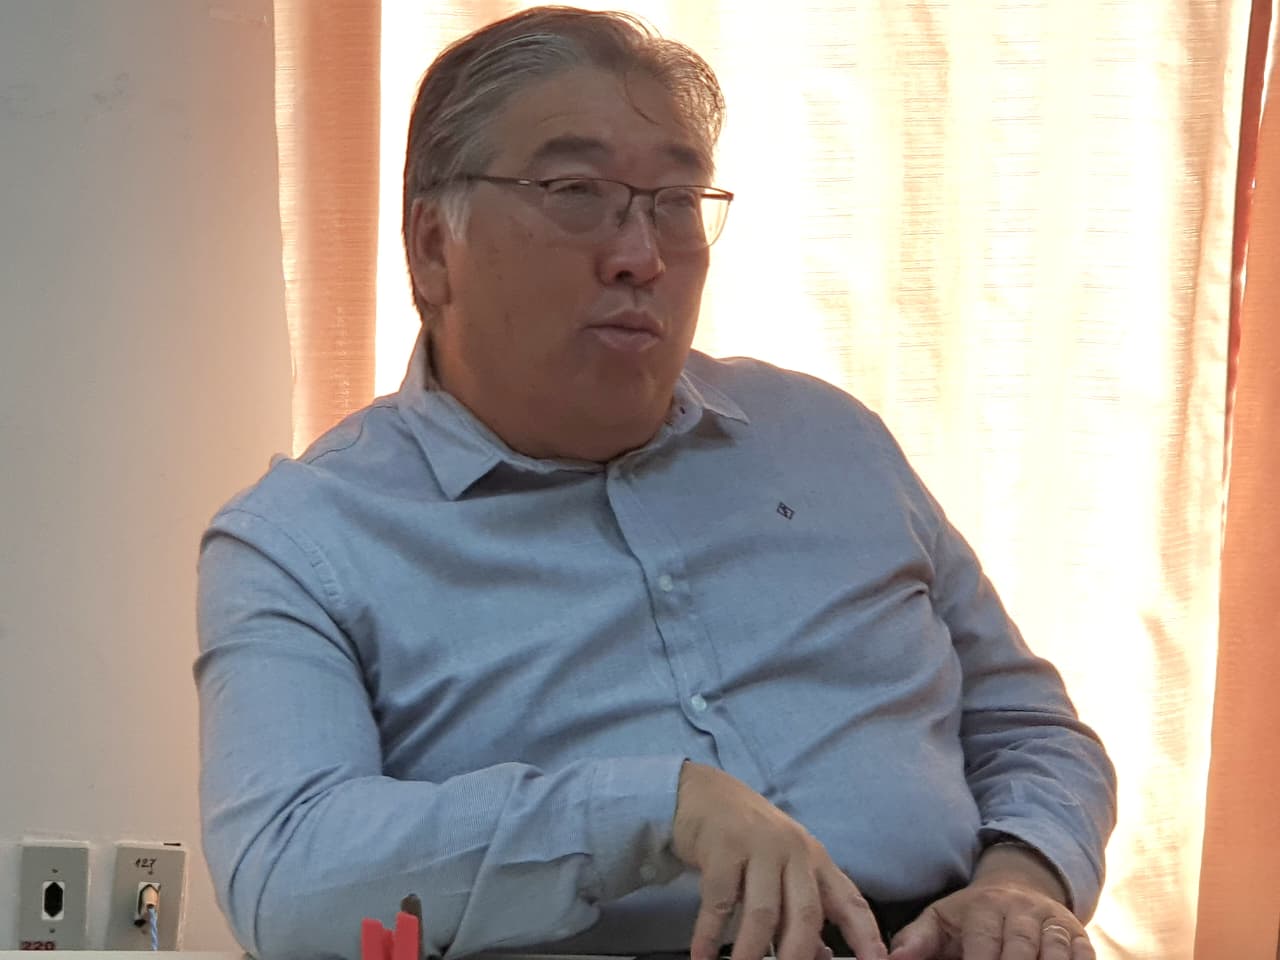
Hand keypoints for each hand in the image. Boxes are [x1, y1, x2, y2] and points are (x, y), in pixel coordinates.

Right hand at [671, 762, 887, 959]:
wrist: (706, 792)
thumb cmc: (750, 839)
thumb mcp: (783, 870)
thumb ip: (800, 911)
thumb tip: (821, 957)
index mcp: (816, 861)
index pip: (850, 902)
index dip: (866, 936)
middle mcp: (794, 851)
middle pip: (806, 914)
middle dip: (797, 957)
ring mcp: (759, 846)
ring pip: (764, 912)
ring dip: (751, 952)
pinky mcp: (723, 846)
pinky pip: (718, 901)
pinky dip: (709, 935)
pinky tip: (702, 956)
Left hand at [887, 847, 1091, 959]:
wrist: (1019, 889)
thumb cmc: (971, 917)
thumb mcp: (940, 920)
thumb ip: (916, 940)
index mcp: (985, 908)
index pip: (983, 941)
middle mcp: (1022, 912)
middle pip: (1022, 949)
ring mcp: (1053, 923)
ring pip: (1056, 952)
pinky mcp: (1079, 936)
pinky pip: (1085, 955)